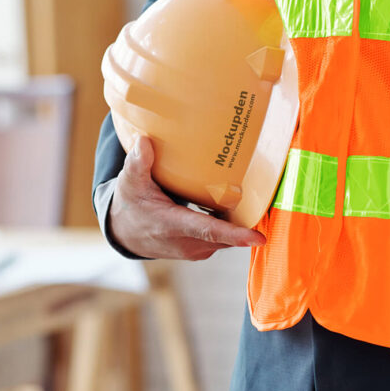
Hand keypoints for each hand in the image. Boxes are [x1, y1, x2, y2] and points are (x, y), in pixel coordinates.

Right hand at [109, 136, 265, 259]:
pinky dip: (230, 225)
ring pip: (227, 237)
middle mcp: (187, 243)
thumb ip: (138, 163)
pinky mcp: (202, 249)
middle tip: (264, 196)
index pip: (207, 232)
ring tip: (247, 195)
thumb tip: (144, 140)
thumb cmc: (130, 206)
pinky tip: (232, 203)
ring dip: (238, 221)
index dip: (234, 235)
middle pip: (226, 234)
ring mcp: (196, 249)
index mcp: (172, 226)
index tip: (259, 238)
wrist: (125, 234)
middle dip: (247, 220)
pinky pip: (223, 238)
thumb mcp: (130, 183)